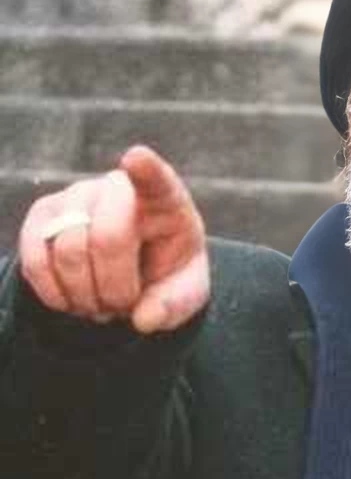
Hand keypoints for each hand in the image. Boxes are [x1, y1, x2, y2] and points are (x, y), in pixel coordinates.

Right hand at [18, 145, 209, 333]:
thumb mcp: (185, 293)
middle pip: (108, 237)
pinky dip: (55, 292)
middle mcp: (117, 188)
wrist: (131, 275)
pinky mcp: (43, 216)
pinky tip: (73, 302)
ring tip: (102, 306)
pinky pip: (36, 259)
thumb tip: (145, 319)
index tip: (136, 159)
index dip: (145, 169)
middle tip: (122, 306)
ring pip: (68, 251)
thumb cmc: (166, 275)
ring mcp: (76, 197)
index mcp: (166, 201)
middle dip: (115, 286)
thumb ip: (174, 304)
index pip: (156, 180)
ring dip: (86, 294)